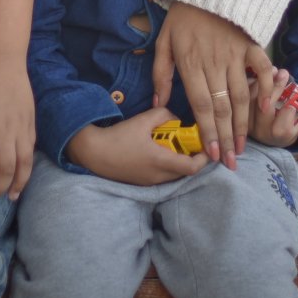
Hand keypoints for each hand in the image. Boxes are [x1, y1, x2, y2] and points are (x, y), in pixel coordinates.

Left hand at [0, 48, 35, 201]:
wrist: (1, 59)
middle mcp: (4, 131)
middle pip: (5, 168)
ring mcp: (20, 126)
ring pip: (23, 163)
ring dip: (18, 183)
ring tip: (11, 196)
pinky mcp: (31, 121)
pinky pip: (31, 149)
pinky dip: (28, 165)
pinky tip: (22, 174)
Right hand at [66, 108, 211, 185]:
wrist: (93, 153)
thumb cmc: (119, 137)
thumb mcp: (143, 120)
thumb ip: (163, 115)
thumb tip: (175, 118)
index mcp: (161, 161)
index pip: (192, 167)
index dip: (203, 158)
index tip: (205, 145)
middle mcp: (158, 176)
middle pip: (185, 172)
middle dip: (191, 158)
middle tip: (189, 142)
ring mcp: (149, 182)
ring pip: (174, 175)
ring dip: (179, 163)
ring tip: (173, 145)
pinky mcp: (141, 182)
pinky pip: (162, 177)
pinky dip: (167, 166)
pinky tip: (158, 152)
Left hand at [151, 4, 274, 170]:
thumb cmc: (182, 15)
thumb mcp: (163, 42)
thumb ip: (161, 75)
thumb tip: (159, 105)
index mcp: (191, 64)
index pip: (201, 106)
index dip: (208, 133)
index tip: (212, 155)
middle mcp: (214, 63)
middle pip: (222, 108)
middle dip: (225, 139)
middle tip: (230, 162)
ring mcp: (235, 55)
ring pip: (242, 96)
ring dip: (243, 124)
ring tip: (242, 146)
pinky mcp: (250, 45)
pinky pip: (263, 70)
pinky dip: (267, 89)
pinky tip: (266, 110)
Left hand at [247, 69, 297, 148]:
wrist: (272, 129)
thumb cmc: (294, 119)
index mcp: (282, 136)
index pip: (282, 128)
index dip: (289, 111)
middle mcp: (262, 133)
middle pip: (265, 110)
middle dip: (276, 88)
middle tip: (285, 73)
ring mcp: (247, 123)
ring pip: (253, 99)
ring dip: (264, 82)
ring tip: (275, 71)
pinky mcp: (237, 112)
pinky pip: (244, 94)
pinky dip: (253, 82)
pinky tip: (263, 74)